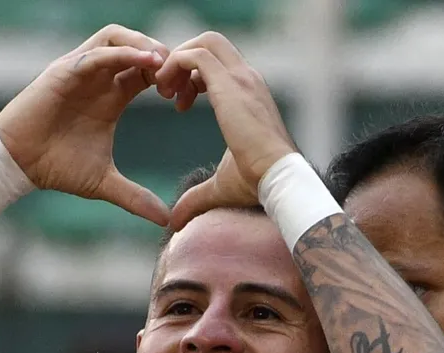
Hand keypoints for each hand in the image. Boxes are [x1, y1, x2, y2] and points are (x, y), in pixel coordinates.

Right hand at [0, 25, 170, 225]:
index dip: (172, 78)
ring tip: (164, 64)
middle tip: (181, 81)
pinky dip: (122, 52)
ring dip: (144, 46)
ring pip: (118, 37)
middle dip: (164, 57)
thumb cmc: (57, 167)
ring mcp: (81, 71)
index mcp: (114, 96)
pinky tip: (144, 63)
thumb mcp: (104, 183)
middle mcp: (100, 78)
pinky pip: (96, 52)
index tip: (186, 100)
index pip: (150, 71)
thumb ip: (135, 198)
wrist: (19, 165)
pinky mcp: (64, 71)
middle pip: (139, 47)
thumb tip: (165, 221)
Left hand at [154, 32, 297, 229]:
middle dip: (182, 60)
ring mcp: (241, 78)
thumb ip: (197, 196)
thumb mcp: (221, 186)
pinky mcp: (230, 85)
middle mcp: (247, 79)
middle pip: (210, 42)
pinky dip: (174, 66)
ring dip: (176, 63)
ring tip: (164, 94)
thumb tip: (176, 218)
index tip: (178, 104)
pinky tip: (167, 96)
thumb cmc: (259, 185)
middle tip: (167, 92)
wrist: (279, 180)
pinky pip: (194, 56)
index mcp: (249, 94)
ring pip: (202, 43)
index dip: (192, 77)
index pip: (218, 63)